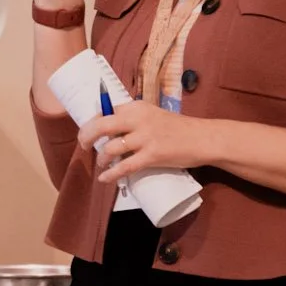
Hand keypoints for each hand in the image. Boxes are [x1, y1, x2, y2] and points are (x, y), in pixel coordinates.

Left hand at [78, 103, 219, 182]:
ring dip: (101, 158)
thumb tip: (109, 129)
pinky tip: (104, 178)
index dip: (91, 123)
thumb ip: (133, 119)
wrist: (203, 138)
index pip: (105, 111)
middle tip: (83, 146)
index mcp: (137, 107)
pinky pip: (124, 167)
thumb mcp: (152, 115)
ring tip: (101, 163)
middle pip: (101, 126)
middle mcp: (138, 119)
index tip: (87, 132)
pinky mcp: (152, 155)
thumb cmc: (177, 128)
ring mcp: (145, 138)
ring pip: (111, 148)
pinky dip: (111, 174)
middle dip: (86, 136)